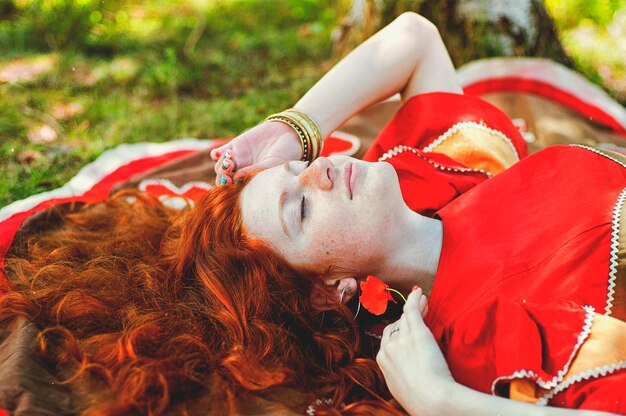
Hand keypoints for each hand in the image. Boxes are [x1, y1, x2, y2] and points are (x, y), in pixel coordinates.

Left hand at [210, 121, 302, 184]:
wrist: (288, 133)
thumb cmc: (285, 154)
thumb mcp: (272, 165)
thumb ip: (254, 171)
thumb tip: (235, 178)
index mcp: (251, 182)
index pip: (234, 190)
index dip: (228, 188)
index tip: (230, 182)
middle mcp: (242, 172)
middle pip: (223, 180)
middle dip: (222, 177)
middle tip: (228, 170)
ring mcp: (237, 160)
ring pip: (219, 167)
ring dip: (221, 165)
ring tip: (230, 159)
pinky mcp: (234, 146)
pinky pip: (218, 153)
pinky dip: (216, 155)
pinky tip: (220, 154)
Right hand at [376, 288, 453, 415]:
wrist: (431, 399)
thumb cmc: (420, 400)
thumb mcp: (400, 388)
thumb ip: (398, 375)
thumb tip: (404, 374)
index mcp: (382, 361)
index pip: (388, 339)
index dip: (399, 333)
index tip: (407, 331)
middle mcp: (389, 347)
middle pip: (396, 326)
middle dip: (406, 319)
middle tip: (418, 312)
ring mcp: (402, 338)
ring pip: (406, 317)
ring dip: (415, 307)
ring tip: (423, 300)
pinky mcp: (416, 332)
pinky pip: (412, 310)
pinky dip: (414, 300)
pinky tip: (419, 293)